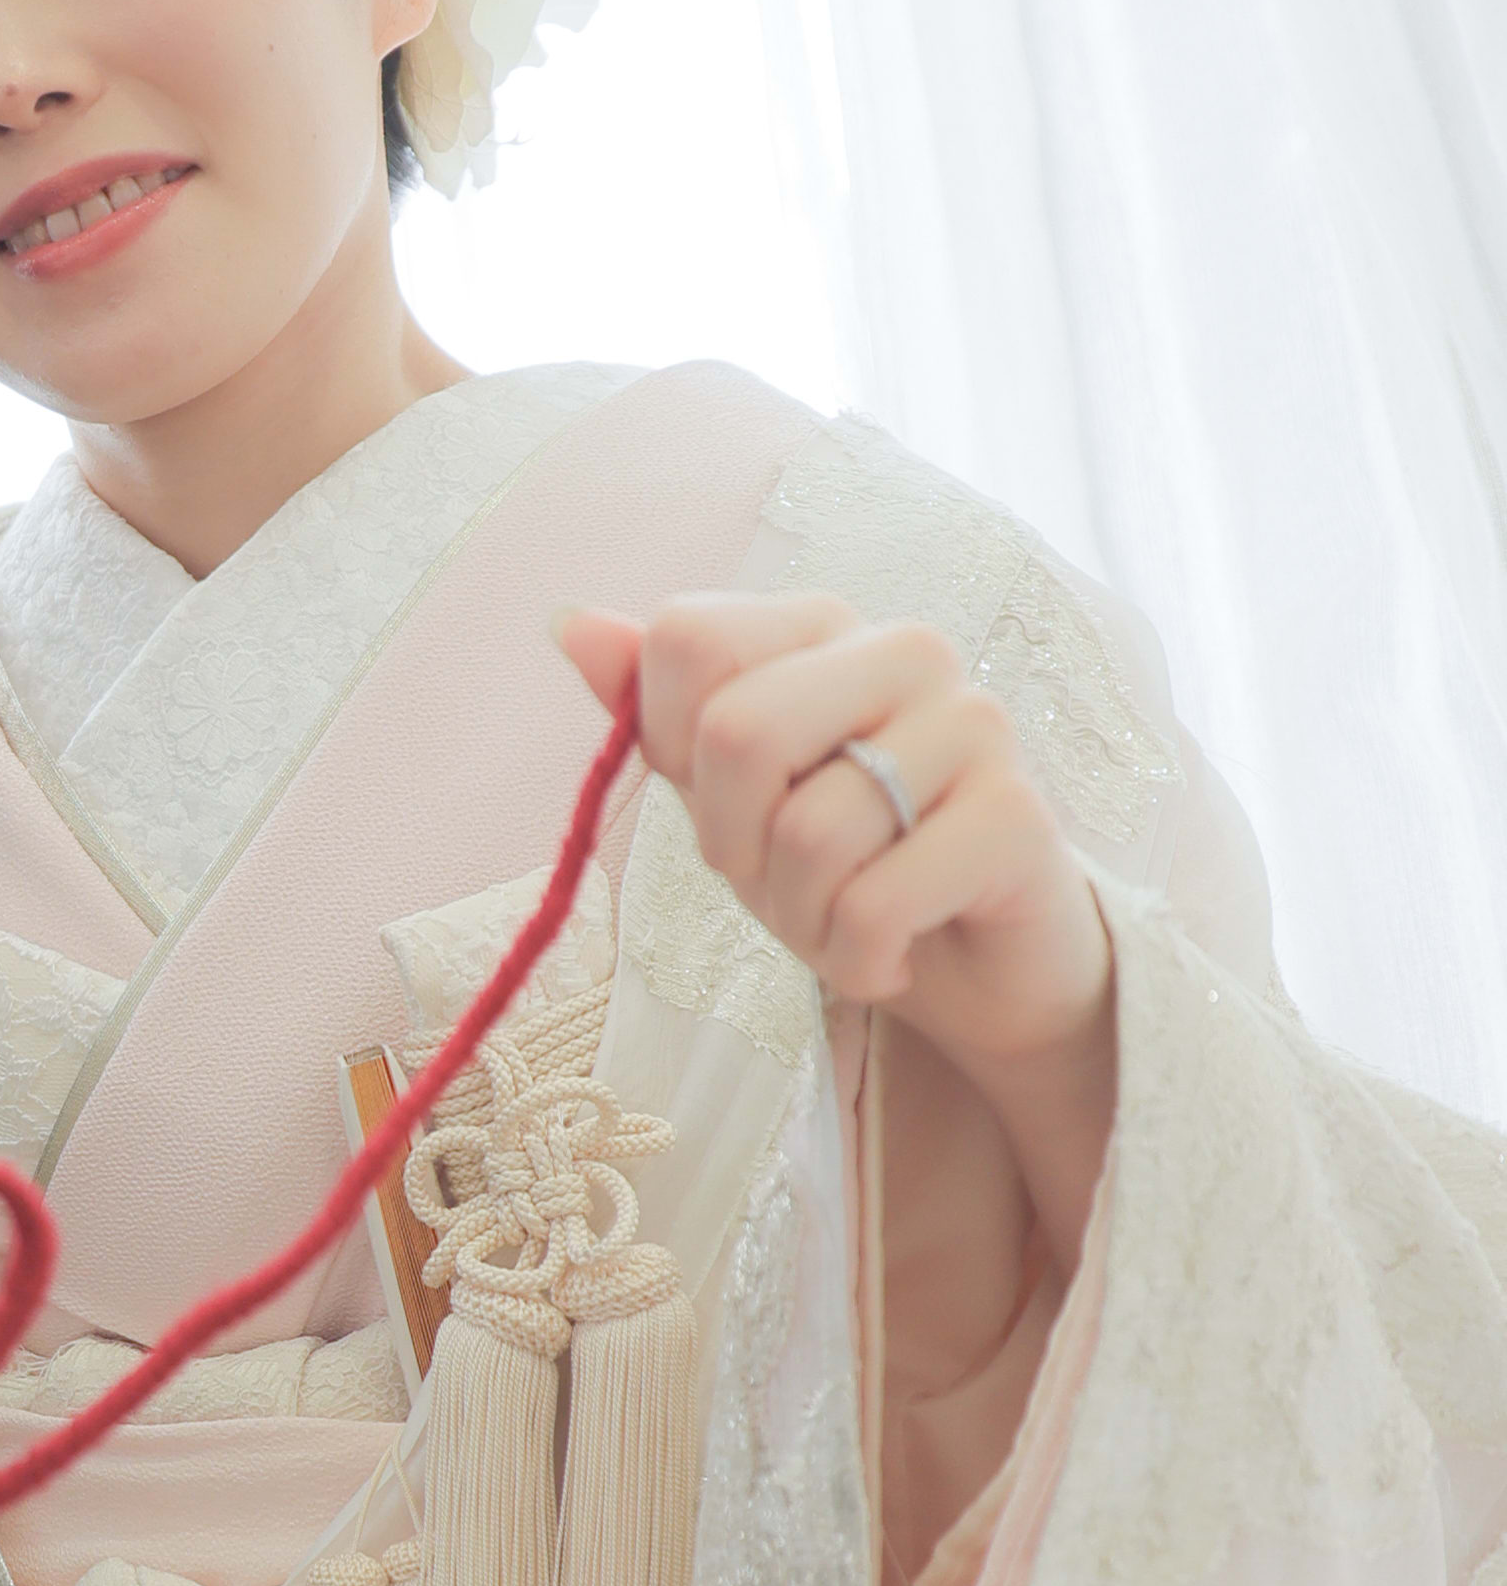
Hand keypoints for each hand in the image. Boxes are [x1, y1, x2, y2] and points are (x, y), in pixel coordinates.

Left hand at [560, 593, 1116, 1253]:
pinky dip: (859, 959)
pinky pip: (876, 903)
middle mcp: (906, 648)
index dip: (672, 747)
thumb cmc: (844, 862)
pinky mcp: (1016, 816)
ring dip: (802, 918)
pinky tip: (893, 953)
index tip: (727, 802)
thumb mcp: (727, 793)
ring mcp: (972, 723)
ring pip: (808, 833)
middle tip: (784, 879)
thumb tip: (570, 623)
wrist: (975, 962)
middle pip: (738, 732)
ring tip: (846, 919)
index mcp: (824, 625)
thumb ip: (652, 709)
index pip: (686, 637)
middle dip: (733, 845)